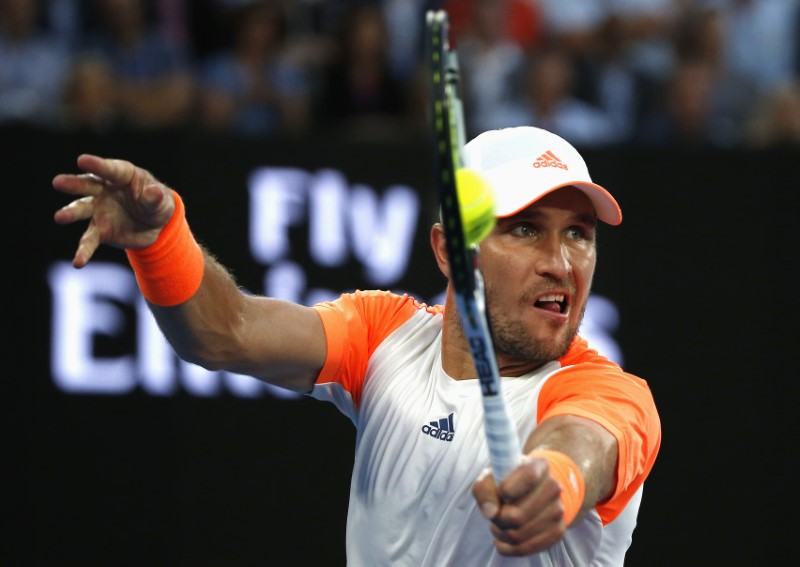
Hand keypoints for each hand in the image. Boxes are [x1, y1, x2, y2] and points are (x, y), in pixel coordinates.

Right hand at [53, 154, 174, 267]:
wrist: (156, 227)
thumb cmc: (158, 204)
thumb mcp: (162, 201)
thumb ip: (155, 198)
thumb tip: (153, 192)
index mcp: (123, 176)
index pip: (110, 170)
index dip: (97, 165)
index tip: (81, 160)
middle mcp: (105, 190)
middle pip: (87, 185)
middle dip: (73, 184)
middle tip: (58, 182)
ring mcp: (99, 210)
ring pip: (82, 209)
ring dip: (71, 213)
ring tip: (60, 217)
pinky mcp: (100, 230)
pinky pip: (89, 240)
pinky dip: (83, 251)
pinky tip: (78, 263)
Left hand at [472, 456, 567, 555]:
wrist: (533, 491)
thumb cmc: (508, 481)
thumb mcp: (492, 477)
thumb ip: (484, 490)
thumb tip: (490, 512)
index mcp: (539, 466)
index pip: (528, 476)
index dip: (508, 489)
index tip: (501, 492)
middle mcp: (553, 487)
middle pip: (518, 515)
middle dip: (498, 519)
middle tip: (494, 514)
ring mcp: (558, 510)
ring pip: (519, 534)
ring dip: (501, 533)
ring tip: (498, 524)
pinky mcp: (558, 531)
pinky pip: (526, 548)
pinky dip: (508, 547)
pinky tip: (502, 538)